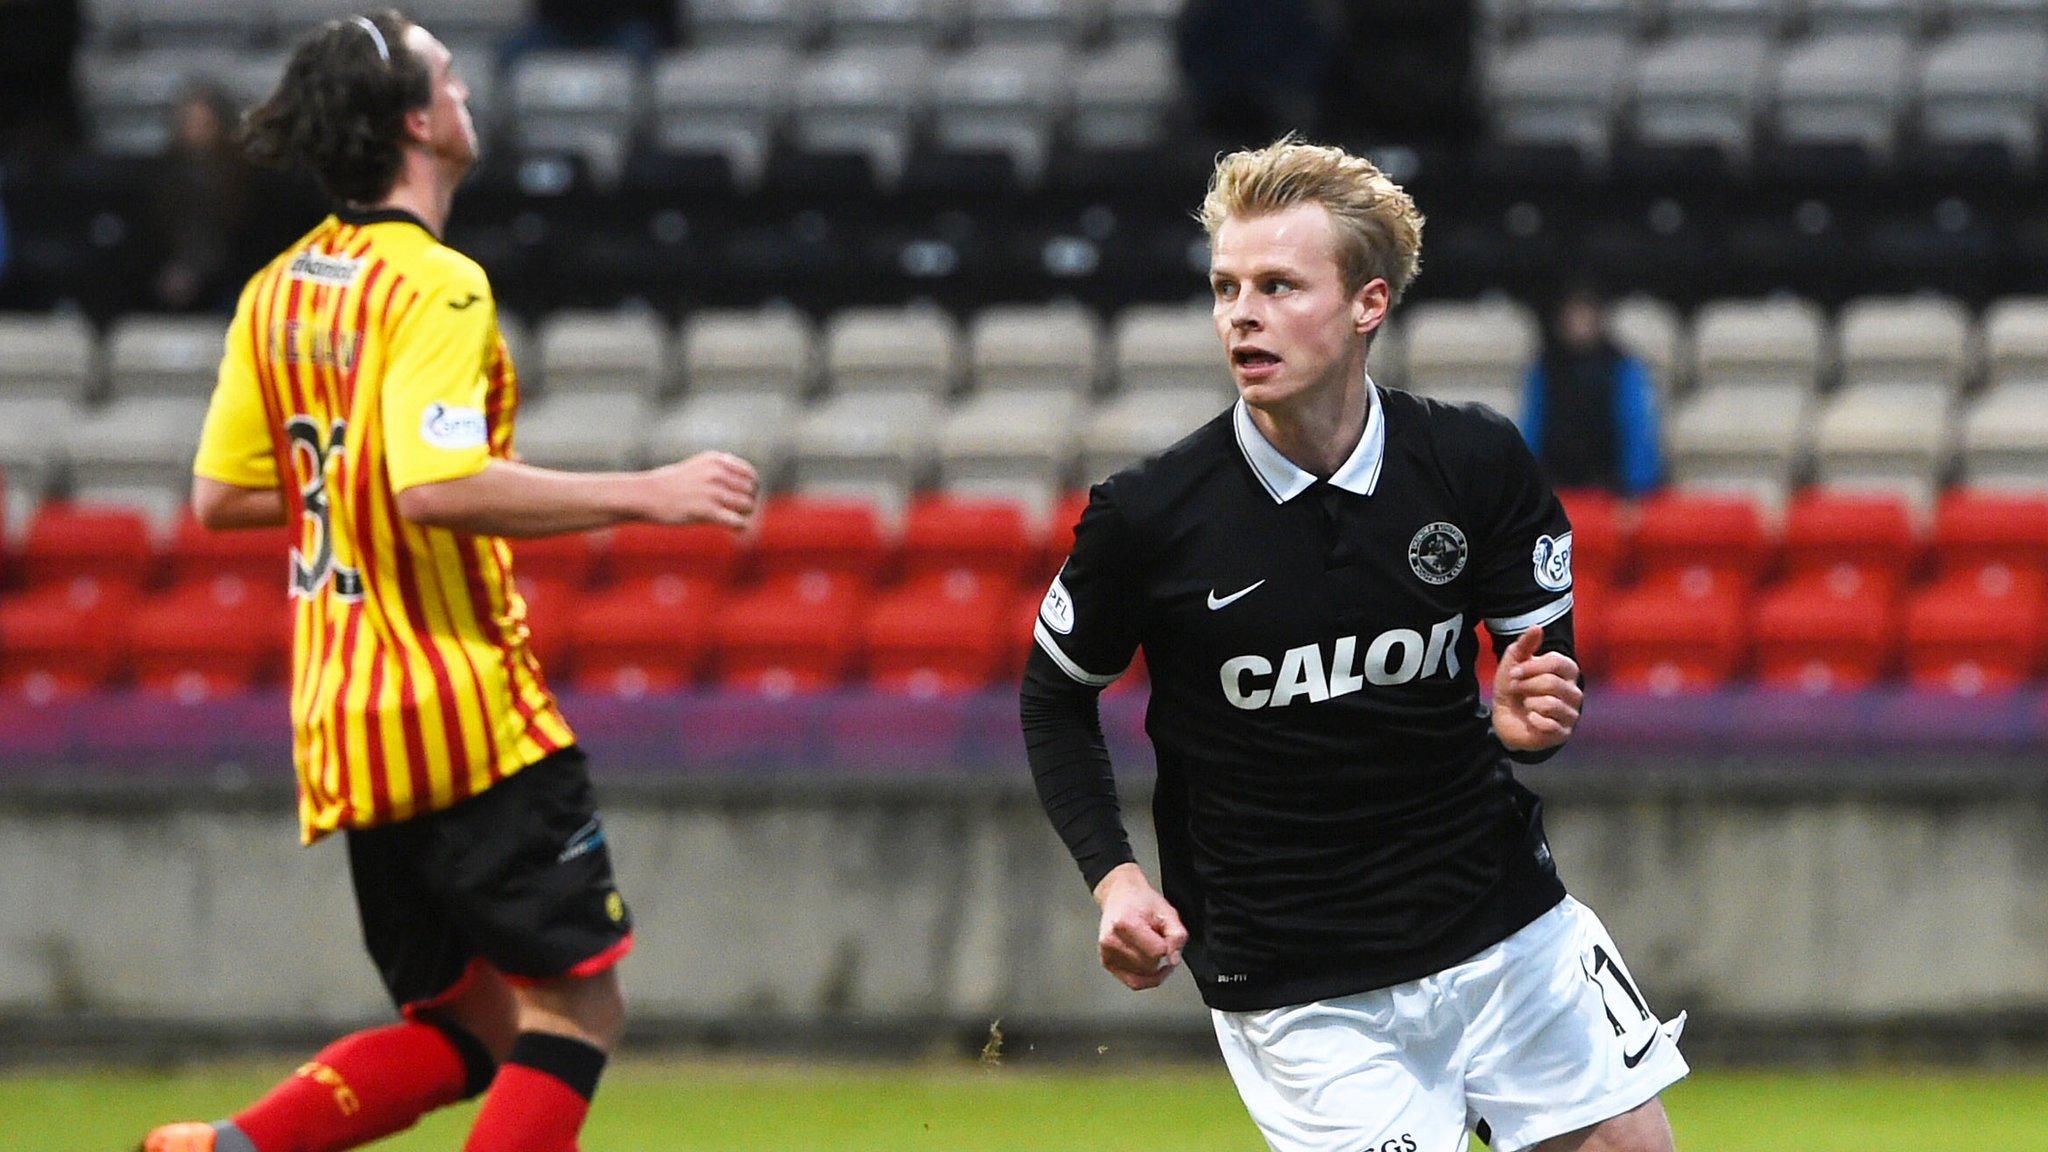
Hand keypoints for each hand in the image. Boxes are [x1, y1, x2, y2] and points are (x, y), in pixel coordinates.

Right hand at [638, 451, 757, 531]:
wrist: (646, 495)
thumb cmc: (670, 484)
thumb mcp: (697, 467)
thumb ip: (718, 469)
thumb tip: (739, 475)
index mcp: (716, 461)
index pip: (750, 474)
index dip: (752, 488)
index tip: (746, 497)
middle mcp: (716, 473)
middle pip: (751, 490)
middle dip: (749, 502)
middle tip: (740, 512)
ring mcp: (712, 491)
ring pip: (747, 505)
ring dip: (745, 515)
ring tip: (735, 520)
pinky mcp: (706, 511)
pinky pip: (737, 521)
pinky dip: (741, 527)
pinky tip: (737, 530)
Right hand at [1092, 863, 1188, 990]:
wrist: (1119, 895)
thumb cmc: (1142, 902)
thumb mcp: (1166, 912)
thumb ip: (1176, 935)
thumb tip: (1174, 960)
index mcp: (1125, 924)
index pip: (1157, 951)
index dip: (1168, 946)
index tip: (1165, 936)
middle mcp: (1111, 941)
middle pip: (1149, 966)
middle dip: (1159, 956)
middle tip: (1156, 939)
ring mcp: (1106, 954)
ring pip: (1142, 977)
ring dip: (1152, 967)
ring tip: (1148, 946)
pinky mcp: (1106, 963)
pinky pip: (1133, 982)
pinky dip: (1145, 978)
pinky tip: (1149, 965)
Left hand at [1491, 624, 1581, 751]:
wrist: (1505, 718)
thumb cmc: (1514, 687)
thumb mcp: (1513, 663)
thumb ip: (1524, 645)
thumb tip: (1537, 627)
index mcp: (1567, 671)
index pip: (1557, 662)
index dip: (1531, 666)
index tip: (1514, 672)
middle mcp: (1575, 692)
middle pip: (1552, 683)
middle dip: (1526, 685)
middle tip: (1516, 689)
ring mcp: (1571, 714)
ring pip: (1551, 703)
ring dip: (1529, 703)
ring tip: (1526, 704)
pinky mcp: (1563, 733)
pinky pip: (1549, 725)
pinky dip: (1533, 720)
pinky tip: (1531, 719)